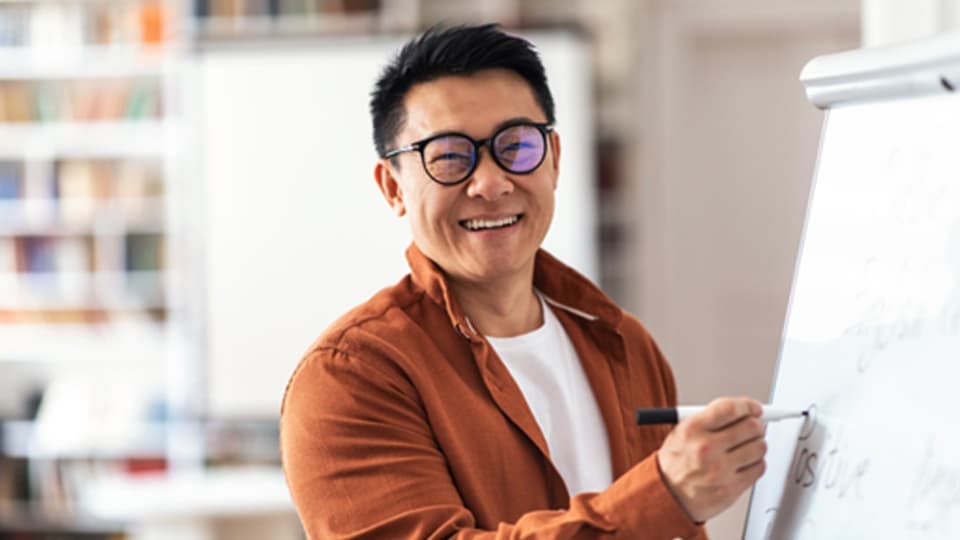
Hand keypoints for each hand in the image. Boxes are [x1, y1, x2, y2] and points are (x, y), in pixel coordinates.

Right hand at [656, 397, 766, 522]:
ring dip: (757, 444)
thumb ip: (712, 417)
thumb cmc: (678, 460)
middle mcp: (705, 448)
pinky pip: (759, 467)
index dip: (748, 405)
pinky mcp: (731, 488)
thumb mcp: (683, 430)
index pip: (730, 408)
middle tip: (754, 427)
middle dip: (756, 425)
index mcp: (692, 429)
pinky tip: (745, 462)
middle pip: (750, 427)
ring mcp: (719, 470)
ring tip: (747, 447)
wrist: (668, 493)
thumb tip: (745, 410)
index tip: (754, 408)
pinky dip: (756, 462)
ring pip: (759, 447)